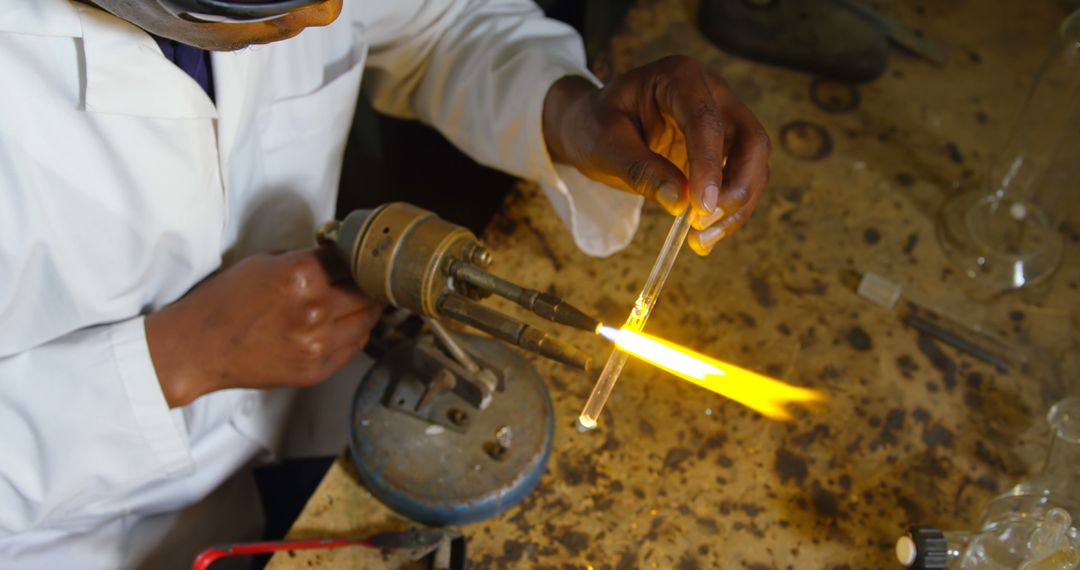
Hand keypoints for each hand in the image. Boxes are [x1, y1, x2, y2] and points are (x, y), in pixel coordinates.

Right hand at [146, 246, 380, 406]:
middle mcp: (315, 310)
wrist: (198, 346)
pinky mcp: (315, 369)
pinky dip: (355, 334)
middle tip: (365, 280)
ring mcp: (317, 343)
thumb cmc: (225, 301)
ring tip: (357, 302)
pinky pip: (354, 348)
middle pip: (367, 291)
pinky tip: (344, 326)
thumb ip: (307, 259)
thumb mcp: (265, 262)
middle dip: (366, 283)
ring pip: (367, 321)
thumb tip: (338, 257)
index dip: (355, 257)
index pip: (352, 260)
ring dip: (365, 309)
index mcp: (303, 275)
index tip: (358, 259)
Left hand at [542, 55, 769, 254]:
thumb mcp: (604, 145)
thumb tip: (679, 201)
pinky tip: (702, 239)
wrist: (591, 126)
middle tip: (703, 225)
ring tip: (699, 240)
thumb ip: (641, 170)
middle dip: (736, 188)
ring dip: (735, 207)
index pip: (707, 120)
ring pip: (753, 165)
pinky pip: (740, 181)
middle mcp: (712, 94)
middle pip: (750, 141)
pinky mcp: (723, 150)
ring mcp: (724, 121)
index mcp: (679, 77)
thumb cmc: (594, 126)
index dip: (710, 165)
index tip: (701, 206)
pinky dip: (728, 213)